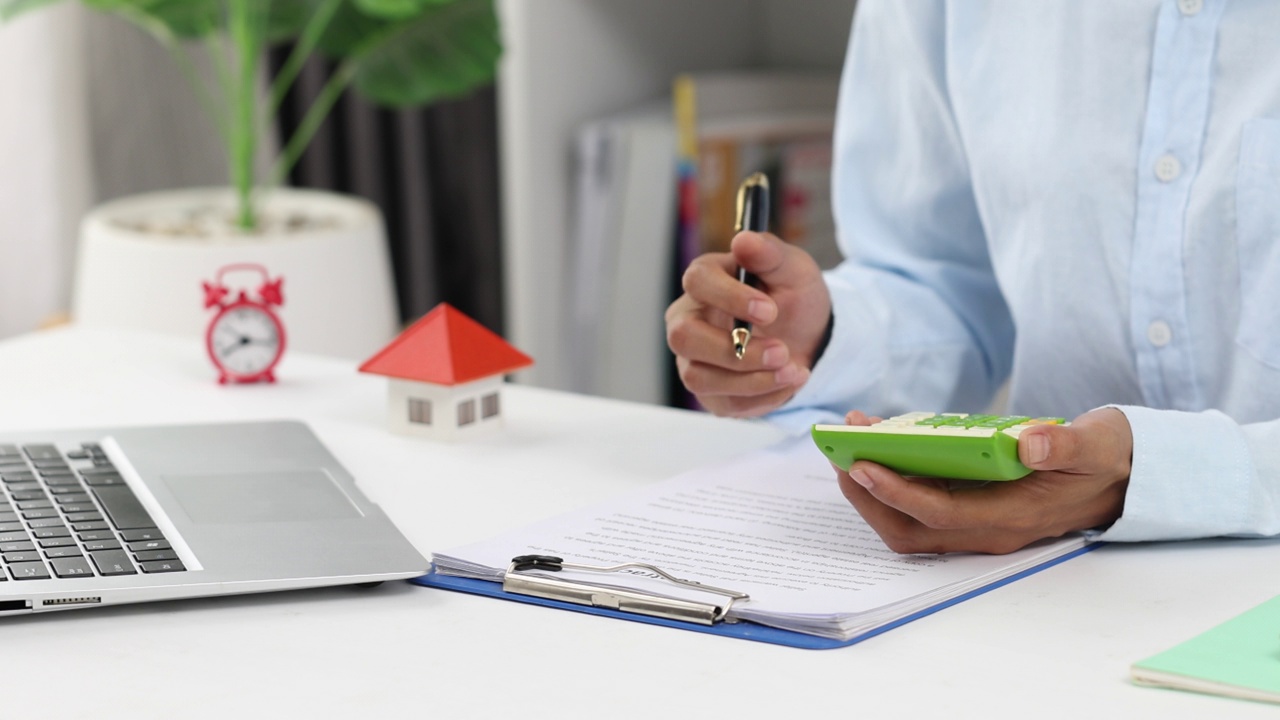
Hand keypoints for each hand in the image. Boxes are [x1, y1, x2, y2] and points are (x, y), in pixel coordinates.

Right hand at [665, 231, 831, 416]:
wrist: (808, 336)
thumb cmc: (792, 297)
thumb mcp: (793, 269)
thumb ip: (770, 253)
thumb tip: (744, 240)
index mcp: (705, 281)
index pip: (698, 282)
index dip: (730, 297)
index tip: (771, 310)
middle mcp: (688, 320)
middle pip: (684, 337)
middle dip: (734, 351)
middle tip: (781, 352)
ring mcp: (694, 358)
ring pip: (700, 378)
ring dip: (753, 380)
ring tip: (794, 370)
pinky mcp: (710, 392)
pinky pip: (724, 403)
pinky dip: (763, 398)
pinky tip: (788, 382)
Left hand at [835, 409, 1131, 553]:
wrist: (1126, 474)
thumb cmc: (1107, 457)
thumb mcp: (1096, 445)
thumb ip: (1064, 446)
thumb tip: (1029, 443)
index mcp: (1013, 517)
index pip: (940, 514)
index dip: (896, 493)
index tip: (861, 466)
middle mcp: (987, 528)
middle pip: (908, 529)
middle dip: (867, 495)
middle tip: (840, 450)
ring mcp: (976, 521)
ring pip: (908, 520)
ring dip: (872, 486)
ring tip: (852, 436)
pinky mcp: (971, 505)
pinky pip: (919, 500)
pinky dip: (893, 475)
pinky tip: (881, 435)